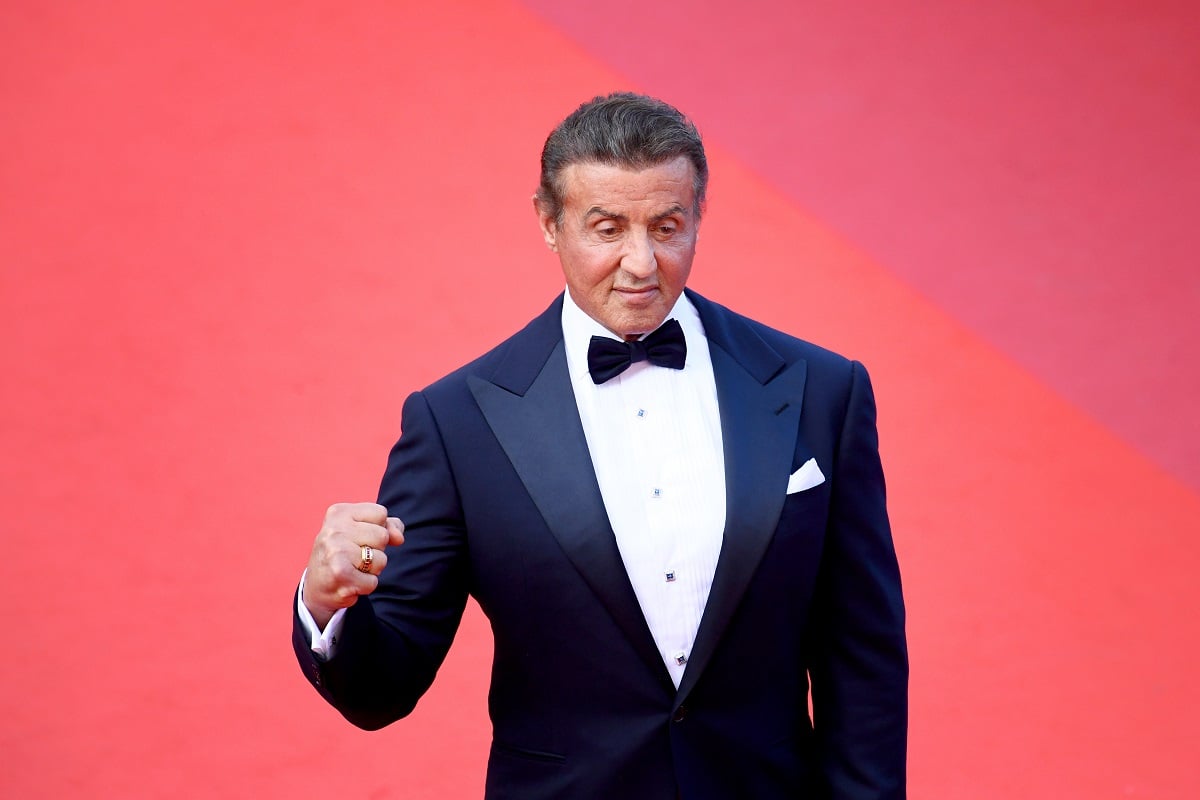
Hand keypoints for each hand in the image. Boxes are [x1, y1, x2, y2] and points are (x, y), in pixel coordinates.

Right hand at [303, 502, 404, 628]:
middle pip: (383, 536)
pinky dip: (365, 586)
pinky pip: (373, 581)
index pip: (381, 513)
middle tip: (355, 556)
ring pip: (381, 560)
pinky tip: (349, 582)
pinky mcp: (340, 575)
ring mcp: (336, 552)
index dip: (377, 528)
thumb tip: (399, 538)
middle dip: (376, 550)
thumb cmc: (343, 553)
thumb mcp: (360, 530)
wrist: (317, 586)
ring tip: (353, 569)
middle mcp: (335, 530)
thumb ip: (386, 526)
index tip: (358, 537)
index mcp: (339, 513)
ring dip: (372, 570)